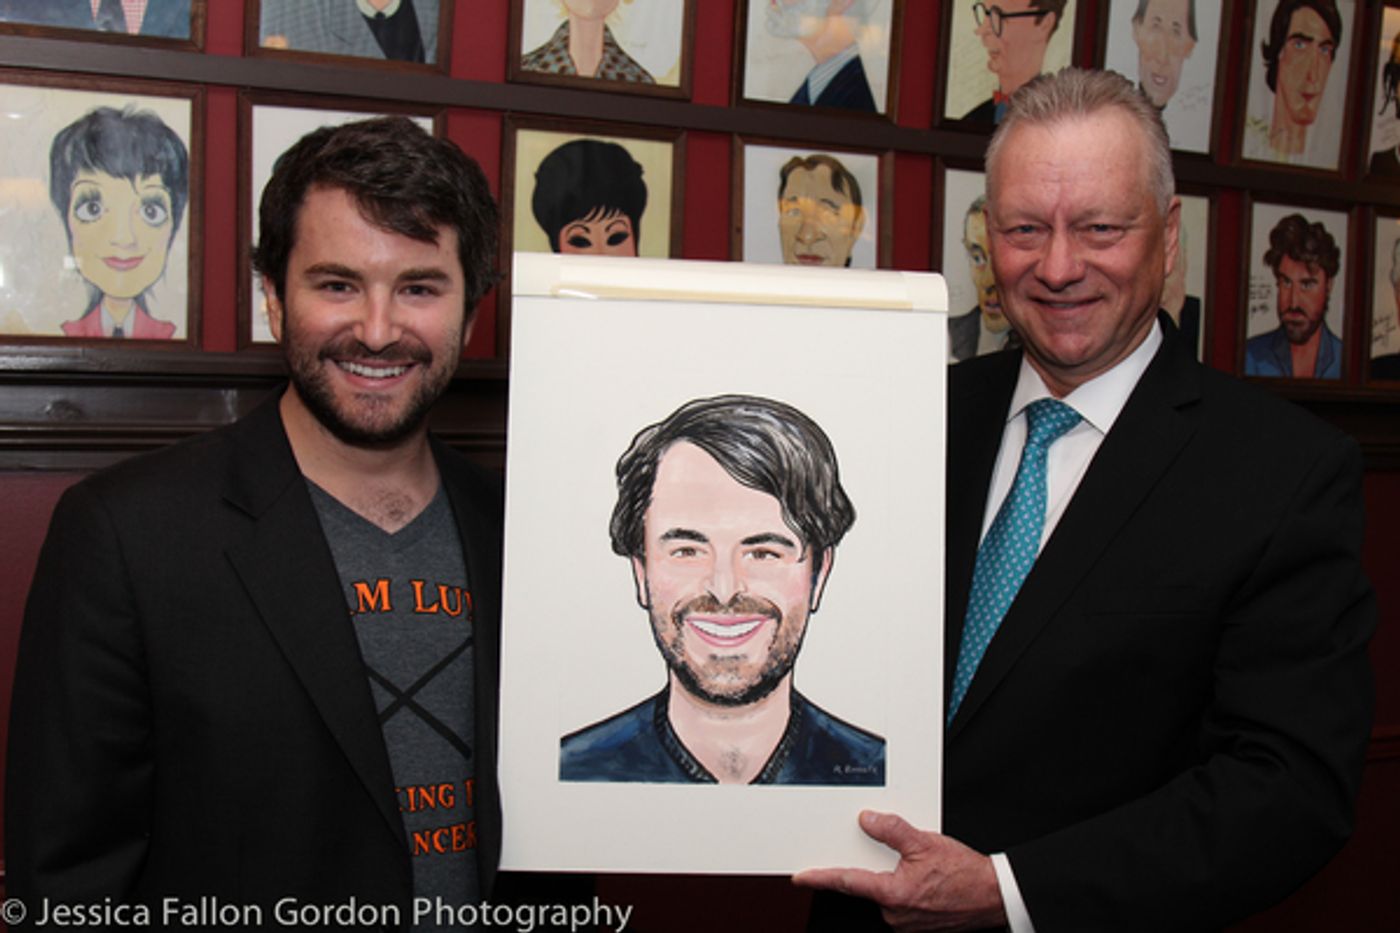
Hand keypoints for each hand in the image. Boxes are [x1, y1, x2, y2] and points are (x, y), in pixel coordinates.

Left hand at [792, 811, 1007, 931]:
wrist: (994, 896)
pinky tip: (923, 877)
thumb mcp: (926, 843)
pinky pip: (899, 902)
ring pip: (885, 893)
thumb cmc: (965, 875)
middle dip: (874, 867)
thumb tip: (867, 821)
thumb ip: (892, 830)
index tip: (801, 877)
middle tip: (897, 855)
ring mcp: (906, 923)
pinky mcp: (916, 926)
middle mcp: (896, 914)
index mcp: (893, 894)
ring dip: (892, 877)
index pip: (847, 882)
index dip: (821, 877)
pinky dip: (903, 887)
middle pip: (868, 885)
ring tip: (920, 866)